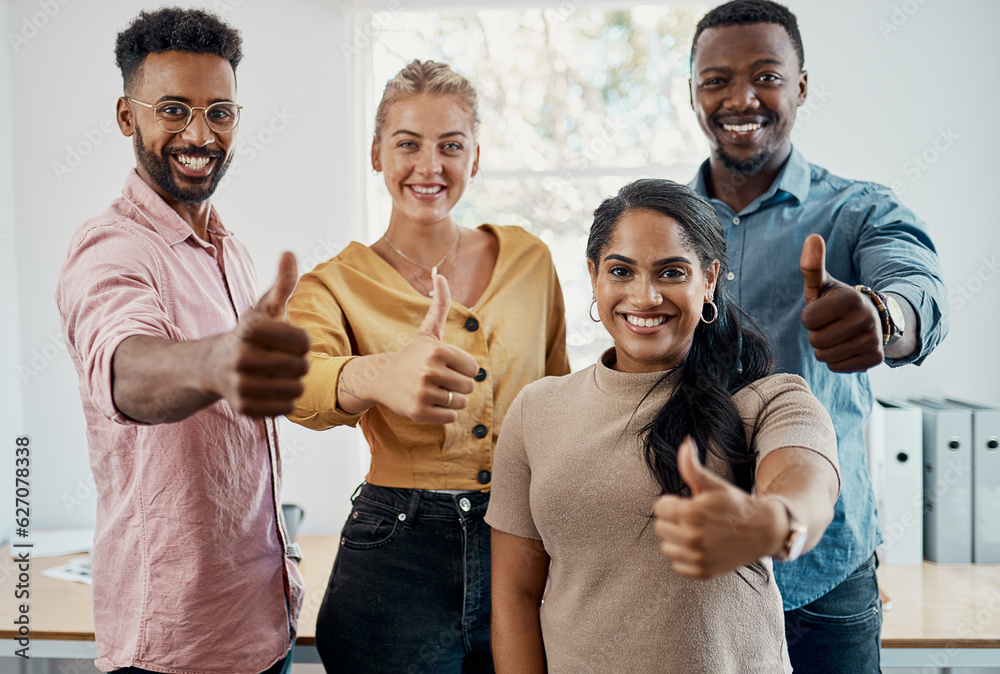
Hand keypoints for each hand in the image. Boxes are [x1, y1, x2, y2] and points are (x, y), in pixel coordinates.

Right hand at [213, 251, 310, 416]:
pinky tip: (271, 389)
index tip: (287, 340)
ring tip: (278, 374)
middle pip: (302, 367)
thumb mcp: (265, 307)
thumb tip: (289, 253)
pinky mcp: (244, 408)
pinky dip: (285, 401)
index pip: (303, 342)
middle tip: (282, 359)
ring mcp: (240, 385)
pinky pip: (286, 408)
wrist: (214, 365)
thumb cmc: (251, 334)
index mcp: (250, 329)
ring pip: (297, 390)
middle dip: (298, 363)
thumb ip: (282, 283)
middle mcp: (241, 357)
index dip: (300, 341)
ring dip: (293, 382)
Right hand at [354, 273, 478, 423]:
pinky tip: (429, 403)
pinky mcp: (418, 412)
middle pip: (469, 387)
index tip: (446, 366)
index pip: (474, 369)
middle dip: (458, 386)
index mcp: (438, 351)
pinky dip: (444, 414)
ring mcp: (423, 392)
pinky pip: (450, 418)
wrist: (381, 379)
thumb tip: (441, 276)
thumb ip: (440, 305)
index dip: (463, 369)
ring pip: (460, 403)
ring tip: (434, 391)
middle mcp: (430, 371)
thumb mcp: (427, 332)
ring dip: (452, 400)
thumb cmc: (412, 355)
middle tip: (439, 381)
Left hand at [652, 437, 783, 577]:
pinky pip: (678, 565)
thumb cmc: (735, 504)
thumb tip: (685, 443)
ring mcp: (698, 557)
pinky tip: (702, 548)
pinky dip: (686, 558)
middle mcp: (692, 538)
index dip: (673, 504)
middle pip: (660, 528)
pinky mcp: (703, 572)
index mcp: (691, 513)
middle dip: (674, 521)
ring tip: (698, 533)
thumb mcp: (714, 484)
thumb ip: (692, 467)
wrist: (764, 531)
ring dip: (677, 540)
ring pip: (667, 547)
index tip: (690, 504)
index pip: (659, 509)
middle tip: (695, 518)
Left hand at [800, 234, 883, 371]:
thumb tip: (812, 237)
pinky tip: (847, 346)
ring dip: (825, 348)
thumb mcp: (824, 284)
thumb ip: (812, 265)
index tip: (823, 311)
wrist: (873, 319)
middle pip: (815, 340)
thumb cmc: (838, 302)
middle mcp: (867, 319)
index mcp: (851, 299)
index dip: (810, 317)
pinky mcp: (875, 359)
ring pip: (825, 356)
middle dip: (816, 334)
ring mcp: (873, 341)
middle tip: (831, 325)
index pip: (807, 320)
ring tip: (838, 335)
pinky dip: (836, 360)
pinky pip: (837, 367)